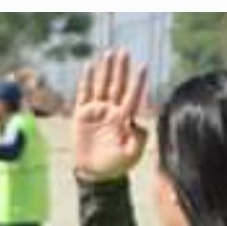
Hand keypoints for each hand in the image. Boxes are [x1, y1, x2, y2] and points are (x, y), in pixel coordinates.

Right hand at [69, 46, 149, 180]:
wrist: (94, 174)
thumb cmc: (115, 165)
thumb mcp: (131, 156)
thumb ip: (138, 141)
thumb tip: (140, 125)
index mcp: (124, 118)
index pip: (132, 96)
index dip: (138, 82)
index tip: (144, 66)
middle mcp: (111, 110)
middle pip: (117, 85)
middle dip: (121, 69)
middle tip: (124, 52)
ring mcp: (97, 111)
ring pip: (102, 86)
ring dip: (105, 70)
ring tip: (109, 53)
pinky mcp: (82, 115)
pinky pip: (84, 94)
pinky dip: (86, 80)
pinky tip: (89, 66)